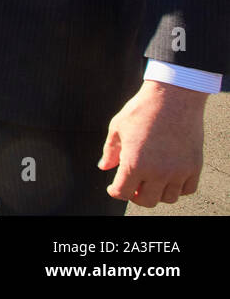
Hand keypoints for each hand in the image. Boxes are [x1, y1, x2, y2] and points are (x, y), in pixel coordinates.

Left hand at [99, 80, 206, 206]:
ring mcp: (179, 171)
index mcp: (135, 164)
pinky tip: (169, 176)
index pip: (123, 192)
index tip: (114, 187)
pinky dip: (178, 187)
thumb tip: (104, 166)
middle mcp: (158, 172)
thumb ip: (110, 151)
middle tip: (133, 184)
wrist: (172, 97)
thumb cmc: (142, 109)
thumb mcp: (118, 127)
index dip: (115, 192)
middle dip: (136, 195)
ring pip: (168, 198)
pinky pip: (187, 189)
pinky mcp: (194, 166)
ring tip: (151, 179)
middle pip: (146, 201)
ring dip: (157, 192)